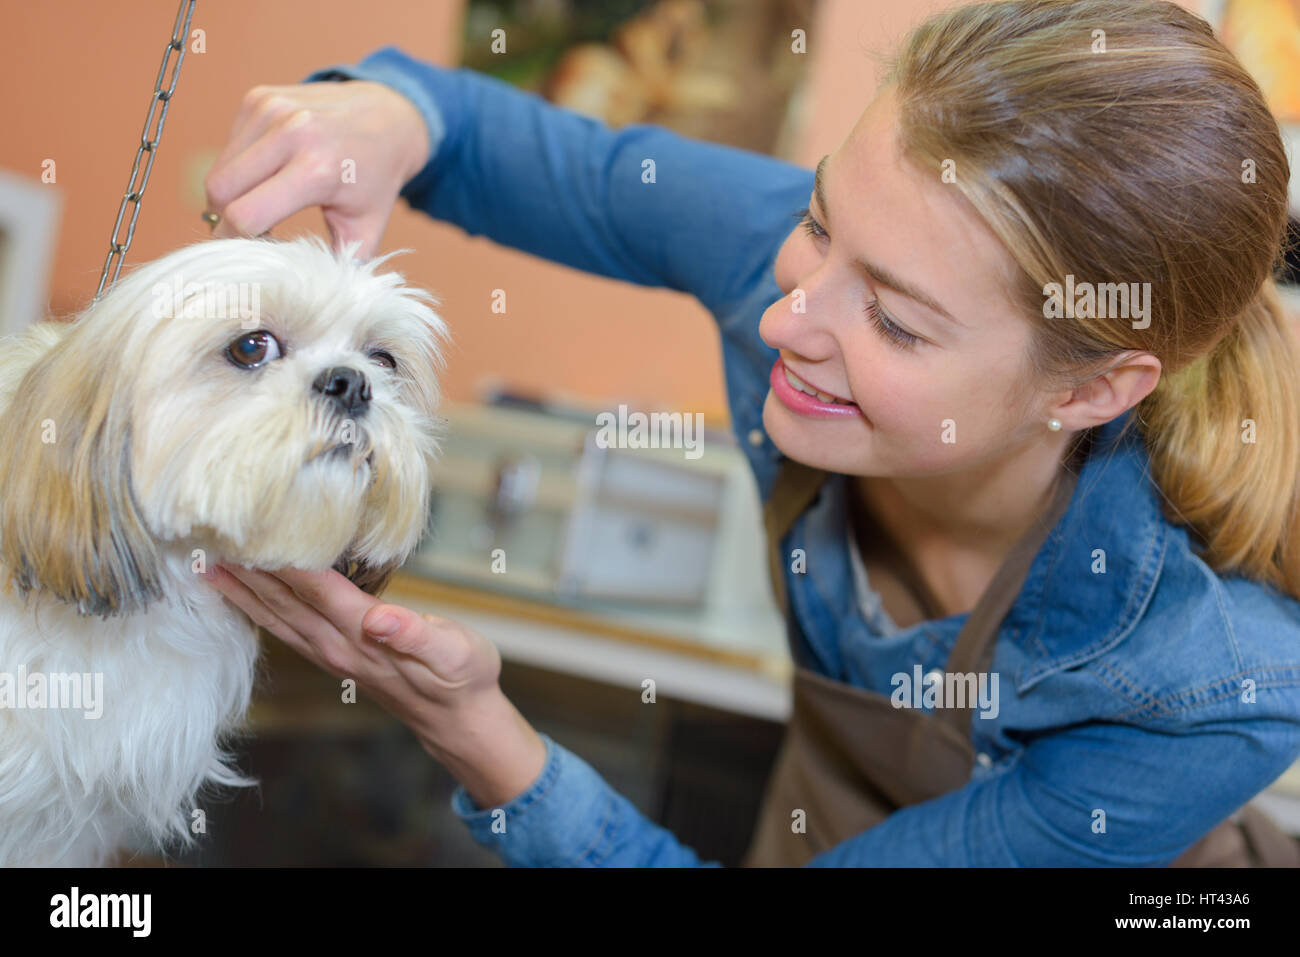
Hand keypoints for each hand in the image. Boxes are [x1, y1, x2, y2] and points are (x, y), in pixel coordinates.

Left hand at [202, 562, 502, 753]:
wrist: (458, 718)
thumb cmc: (463, 676)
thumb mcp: (454, 651)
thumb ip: (415, 634)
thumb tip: (380, 621)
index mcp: (365, 635)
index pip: (315, 589)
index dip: (283, 559)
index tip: (250, 530)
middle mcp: (338, 646)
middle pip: (282, 602)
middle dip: (246, 572)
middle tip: (207, 541)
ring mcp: (331, 655)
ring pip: (276, 618)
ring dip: (241, 593)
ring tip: (206, 566)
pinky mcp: (333, 658)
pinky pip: (285, 630)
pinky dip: (258, 610)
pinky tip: (243, 597)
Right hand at [204, 80, 431, 259]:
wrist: (388, 115)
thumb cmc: (376, 178)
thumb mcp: (365, 229)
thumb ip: (335, 266)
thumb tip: (307, 303)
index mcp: (317, 168)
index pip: (245, 215)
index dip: (238, 242)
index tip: (251, 254)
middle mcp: (290, 132)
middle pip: (220, 191)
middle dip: (227, 219)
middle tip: (253, 234)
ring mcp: (270, 108)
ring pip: (219, 169)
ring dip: (231, 195)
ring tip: (264, 205)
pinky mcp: (258, 97)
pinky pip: (227, 146)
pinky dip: (239, 168)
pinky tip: (269, 173)